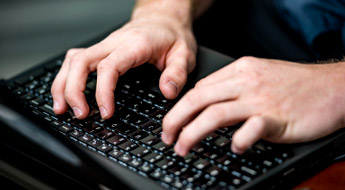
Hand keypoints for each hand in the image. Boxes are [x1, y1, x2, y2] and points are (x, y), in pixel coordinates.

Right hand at [51, 13, 196, 118]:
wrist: (163, 19)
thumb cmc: (172, 36)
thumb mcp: (184, 54)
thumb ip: (177, 74)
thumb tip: (167, 92)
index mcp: (134, 45)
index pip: (109, 67)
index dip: (103, 91)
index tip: (105, 112)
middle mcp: (114, 44)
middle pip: (81, 62)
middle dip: (73, 90)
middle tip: (79, 114)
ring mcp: (105, 46)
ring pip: (73, 60)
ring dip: (63, 84)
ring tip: (62, 108)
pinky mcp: (101, 50)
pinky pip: (76, 60)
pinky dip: (66, 77)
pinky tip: (66, 92)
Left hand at [162, 56, 344, 155]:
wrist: (332, 87)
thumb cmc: (295, 83)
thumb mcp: (258, 73)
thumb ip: (231, 84)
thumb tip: (203, 97)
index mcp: (239, 71)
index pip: (199, 89)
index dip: (180, 108)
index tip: (173, 122)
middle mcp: (245, 83)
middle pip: (198, 99)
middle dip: (175, 120)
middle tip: (166, 136)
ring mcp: (260, 100)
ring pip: (214, 114)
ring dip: (192, 133)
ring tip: (183, 147)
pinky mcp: (276, 118)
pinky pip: (250, 129)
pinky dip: (237, 141)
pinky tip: (233, 148)